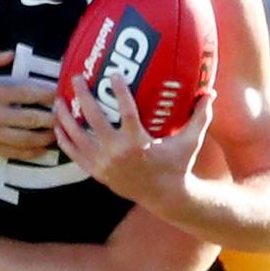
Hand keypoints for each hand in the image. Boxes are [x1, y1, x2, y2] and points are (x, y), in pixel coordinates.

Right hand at [0, 50, 55, 158]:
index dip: (48, 95)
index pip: (28, 94)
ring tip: (59, 135)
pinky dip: (31, 153)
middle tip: (68, 117)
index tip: (61, 95)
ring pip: (26, 138)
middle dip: (53, 118)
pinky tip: (42, 151)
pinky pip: (14, 152)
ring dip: (46, 138)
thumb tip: (12, 53)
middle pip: (32, 118)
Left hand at [54, 74, 213, 208]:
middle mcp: (118, 153)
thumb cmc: (178, 165)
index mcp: (139, 143)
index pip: (127, 111)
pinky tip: (58, 125)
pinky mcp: (97, 173)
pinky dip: (65, 140)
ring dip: (66, 116)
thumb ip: (200, 115)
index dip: (119, 91)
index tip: (112, 73)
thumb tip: (211, 91)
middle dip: (83, 96)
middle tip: (77, 77)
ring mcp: (104, 164)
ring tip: (59, 99)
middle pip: (94, 119)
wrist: (166, 197)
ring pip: (78, 137)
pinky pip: (75, 154)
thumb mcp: (191, 141)